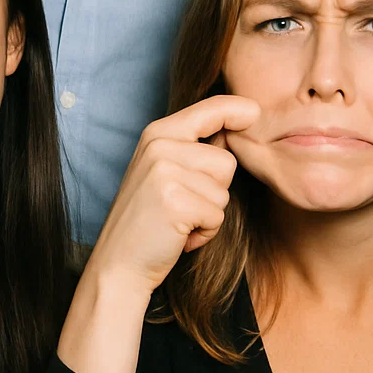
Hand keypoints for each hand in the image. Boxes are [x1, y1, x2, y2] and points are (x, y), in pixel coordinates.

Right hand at [57, 96, 259, 372]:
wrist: (118, 262)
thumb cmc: (148, 220)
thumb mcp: (163, 171)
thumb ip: (191, 151)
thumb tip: (233, 135)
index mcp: (157, 133)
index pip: (208, 110)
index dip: (236, 110)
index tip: (254, 111)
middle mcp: (159, 145)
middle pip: (226, 161)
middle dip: (215, 190)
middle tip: (181, 206)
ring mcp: (165, 171)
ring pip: (223, 190)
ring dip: (209, 213)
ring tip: (178, 220)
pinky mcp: (174, 200)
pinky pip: (217, 215)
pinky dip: (205, 232)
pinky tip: (178, 234)